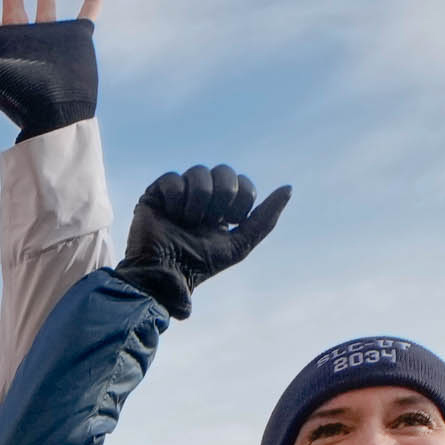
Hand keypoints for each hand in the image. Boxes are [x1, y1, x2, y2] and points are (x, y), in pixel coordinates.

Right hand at [113, 166, 291, 318]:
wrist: (166, 274)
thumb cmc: (201, 265)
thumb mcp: (240, 244)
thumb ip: (265, 219)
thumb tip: (289, 188)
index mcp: (221, 207)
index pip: (242, 182)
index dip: (242, 197)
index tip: (230, 221)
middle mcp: (201, 196)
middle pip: (224, 171)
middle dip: (223, 194)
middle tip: (210, 219)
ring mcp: (179, 193)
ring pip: (199, 171)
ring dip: (199, 199)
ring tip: (188, 221)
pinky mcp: (155, 193)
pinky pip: (173, 178)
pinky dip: (176, 198)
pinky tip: (170, 215)